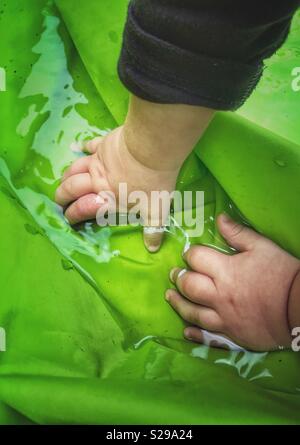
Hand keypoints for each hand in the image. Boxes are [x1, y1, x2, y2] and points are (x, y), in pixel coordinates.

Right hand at [55, 126, 178, 251]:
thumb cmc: (153, 182)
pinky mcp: (103, 145)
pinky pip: (89, 145)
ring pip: (75, 169)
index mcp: (107, 199)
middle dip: (62, 196)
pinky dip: (82, 146)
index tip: (66, 218)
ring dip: (67, 176)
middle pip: (72, 189)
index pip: (84, 209)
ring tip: (62, 181)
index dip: (72, 215)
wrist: (150, 150)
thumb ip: (153, 230)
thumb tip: (152, 249)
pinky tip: (76, 147)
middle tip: (58, 201)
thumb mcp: (156, 210)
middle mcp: (97, 181)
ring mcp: (98, 162)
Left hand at [166, 214, 299, 350]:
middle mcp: (219, 294)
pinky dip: (194, 334)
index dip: (190, 254)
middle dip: (178, 277)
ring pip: (192, 312)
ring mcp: (224, 317)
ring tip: (170, 296)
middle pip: (189, 286)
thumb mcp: (262, 247)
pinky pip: (207, 336)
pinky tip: (186, 331)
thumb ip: (238, 234)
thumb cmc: (282, 273)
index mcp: (226, 270)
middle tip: (174, 274)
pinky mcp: (232, 334)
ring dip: (178, 303)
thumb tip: (219, 218)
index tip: (190, 254)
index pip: (197, 258)